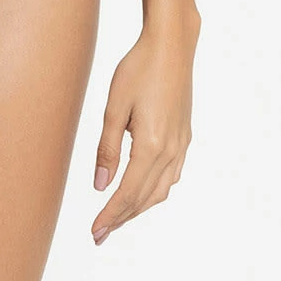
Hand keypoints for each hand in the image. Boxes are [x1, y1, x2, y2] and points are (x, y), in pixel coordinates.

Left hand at [91, 15, 198, 244]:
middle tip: (100, 233)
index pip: (128, 193)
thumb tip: (99, 185)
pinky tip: (142, 189)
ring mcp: (181, 145)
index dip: (110, 216)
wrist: (172, 46)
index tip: (95, 232)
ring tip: (117, 216)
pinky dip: (154, 191)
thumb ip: (106, 148)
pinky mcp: (185, 136)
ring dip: (138, 207)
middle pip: (144, 198)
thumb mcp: (114, 106)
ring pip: (160, 191)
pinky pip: (171, 176)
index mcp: (151, 145)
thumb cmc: (139, 68)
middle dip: (121, 218)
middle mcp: (171, 151)